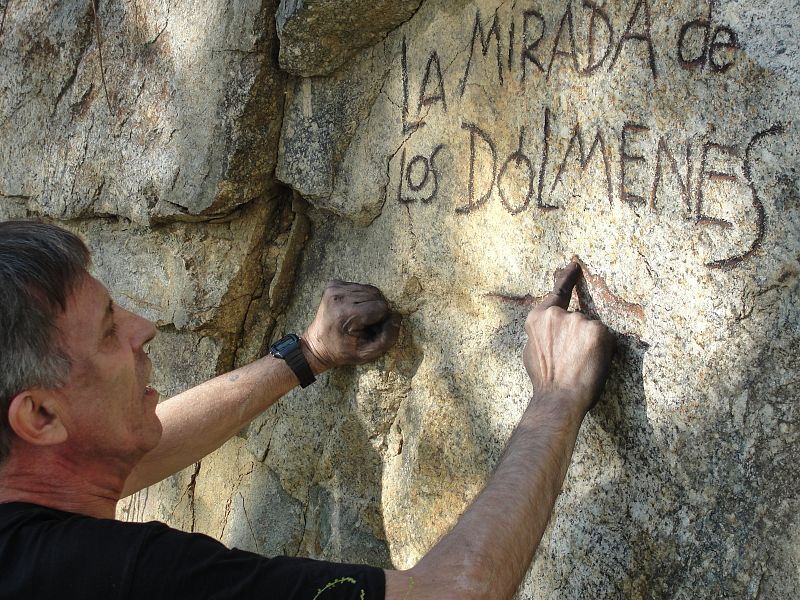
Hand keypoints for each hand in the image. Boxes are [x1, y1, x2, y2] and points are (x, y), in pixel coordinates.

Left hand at [302, 280, 401, 372]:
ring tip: (358, 317)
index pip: (382, 307)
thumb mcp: (368, 353)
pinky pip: (359, 286)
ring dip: (369, 303)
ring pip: (369, 289)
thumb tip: (398, 316)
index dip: (381, 320)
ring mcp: (334, 288)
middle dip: (376, 310)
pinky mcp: (333, 284)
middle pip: (377, 295)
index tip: (369, 331)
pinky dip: (360, 297)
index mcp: (346, 314)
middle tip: (364, 324)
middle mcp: (339, 297)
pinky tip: (352, 309)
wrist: (317, 346)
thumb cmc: (343, 351)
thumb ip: (388, 338)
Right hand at [523, 262, 614, 416]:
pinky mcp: (598, 331)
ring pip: (591, 330)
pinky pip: (604, 339)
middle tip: (570, 361)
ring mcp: (579, 321)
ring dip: (589, 345)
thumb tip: (549, 327)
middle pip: (577, 319)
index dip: (567, 277)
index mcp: (538, 318)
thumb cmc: (545, 380)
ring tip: (578, 366)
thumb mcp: (532, 350)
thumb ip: (542, 332)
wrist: (559, 398)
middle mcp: (558, 315)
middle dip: (577, 337)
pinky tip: (590, 364)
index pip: (557, 292)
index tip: (574, 264)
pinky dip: (602, 351)